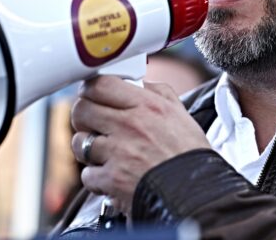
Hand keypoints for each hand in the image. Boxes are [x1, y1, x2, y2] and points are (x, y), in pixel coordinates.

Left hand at [71, 75, 210, 214]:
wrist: (195, 192)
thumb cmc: (189, 154)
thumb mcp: (179, 113)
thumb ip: (158, 92)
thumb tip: (140, 84)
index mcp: (146, 105)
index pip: (100, 84)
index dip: (91, 89)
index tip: (92, 95)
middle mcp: (129, 124)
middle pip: (82, 109)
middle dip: (83, 116)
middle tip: (92, 123)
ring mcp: (118, 152)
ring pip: (80, 142)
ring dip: (87, 147)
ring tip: (103, 151)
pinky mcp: (111, 179)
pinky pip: (87, 174)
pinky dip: (96, 177)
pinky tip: (111, 174)